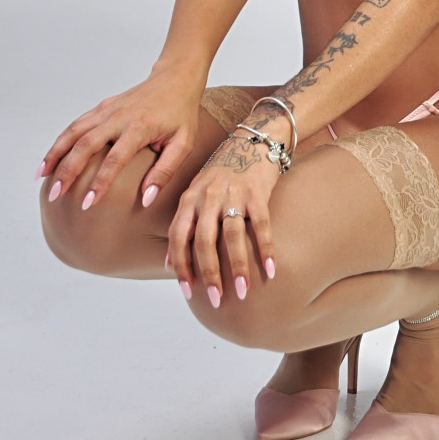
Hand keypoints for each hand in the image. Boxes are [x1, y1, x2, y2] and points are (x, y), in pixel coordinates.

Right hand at [37, 69, 204, 209]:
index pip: (114, 159)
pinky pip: (76, 125)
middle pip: (85, 144)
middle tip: (55, 195)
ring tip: (42, 177)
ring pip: (74, 132)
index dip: (99, 183)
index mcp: (139, 127)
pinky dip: (60, 141)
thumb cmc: (182, 113)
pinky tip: (51, 158)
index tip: (87, 204)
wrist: (175, 78)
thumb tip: (146, 199)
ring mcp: (107, 109)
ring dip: (56, 154)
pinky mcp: (102, 107)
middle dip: (67, 171)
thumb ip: (165, 171)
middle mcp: (118, 116)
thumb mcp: (183, 143)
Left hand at [168, 133, 283, 306]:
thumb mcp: (197, 192)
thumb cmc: (224, 172)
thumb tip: (167, 264)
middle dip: (209, 273)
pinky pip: (262, 225)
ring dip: (238, 267)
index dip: (181, 265)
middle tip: (215, 300)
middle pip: (203, 240)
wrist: (254, 139)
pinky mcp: (258, 192)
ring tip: (242, 292)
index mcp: (190, 198)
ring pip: (232, 236)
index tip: (187, 292)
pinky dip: (266, 249)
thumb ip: (184, 224)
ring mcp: (233, 193)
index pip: (178, 236)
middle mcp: (208, 196)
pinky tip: (271, 270)